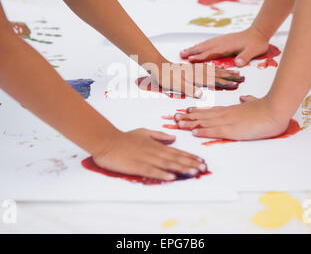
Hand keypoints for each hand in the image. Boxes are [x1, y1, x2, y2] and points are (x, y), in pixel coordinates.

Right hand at [92, 128, 206, 180]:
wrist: (107, 141)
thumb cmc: (124, 138)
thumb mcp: (144, 132)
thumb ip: (159, 135)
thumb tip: (173, 137)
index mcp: (156, 145)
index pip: (177, 151)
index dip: (189, 156)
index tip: (201, 160)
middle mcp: (154, 151)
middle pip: (175, 158)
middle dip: (190, 163)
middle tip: (202, 168)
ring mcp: (146, 159)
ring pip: (167, 164)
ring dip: (181, 169)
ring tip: (193, 172)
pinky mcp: (137, 166)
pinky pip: (152, 171)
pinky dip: (162, 174)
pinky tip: (171, 177)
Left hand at [150, 62, 243, 97]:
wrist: (156, 65)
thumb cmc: (165, 77)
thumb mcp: (175, 85)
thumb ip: (188, 89)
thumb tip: (200, 94)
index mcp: (195, 77)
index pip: (213, 80)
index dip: (224, 83)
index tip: (235, 84)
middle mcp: (197, 72)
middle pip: (217, 74)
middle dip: (229, 76)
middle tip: (241, 77)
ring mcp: (195, 69)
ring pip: (213, 70)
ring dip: (224, 72)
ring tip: (234, 72)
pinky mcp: (191, 68)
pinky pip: (207, 68)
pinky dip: (215, 68)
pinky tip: (217, 69)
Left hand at [173, 95, 289, 139]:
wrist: (275, 108)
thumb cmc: (268, 107)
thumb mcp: (255, 103)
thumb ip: (247, 100)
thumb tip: (243, 98)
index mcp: (231, 109)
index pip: (211, 110)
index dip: (198, 111)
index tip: (187, 111)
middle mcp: (226, 114)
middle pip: (203, 116)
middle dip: (188, 117)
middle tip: (175, 118)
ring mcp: (228, 121)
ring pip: (205, 122)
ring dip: (190, 123)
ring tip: (178, 124)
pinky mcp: (233, 129)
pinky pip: (215, 130)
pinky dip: (203, 131)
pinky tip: (193, 132)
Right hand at [180, 27, 269, 66]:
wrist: (259, 32)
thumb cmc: (257, 43)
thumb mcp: (254, 51)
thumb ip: (245, 57)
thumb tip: (238, 63)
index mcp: (227, 46)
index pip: (211, 52)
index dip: (200, 57)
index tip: (190, 60)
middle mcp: (222, 42)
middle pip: (204, 47)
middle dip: (192, 51)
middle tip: (181, 54)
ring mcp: (221, 40)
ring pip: (204, 44)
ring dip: (194, 48)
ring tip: (184, 51)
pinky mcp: (223, 39)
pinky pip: (208, 42)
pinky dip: (200, 45)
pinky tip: (197, 47)